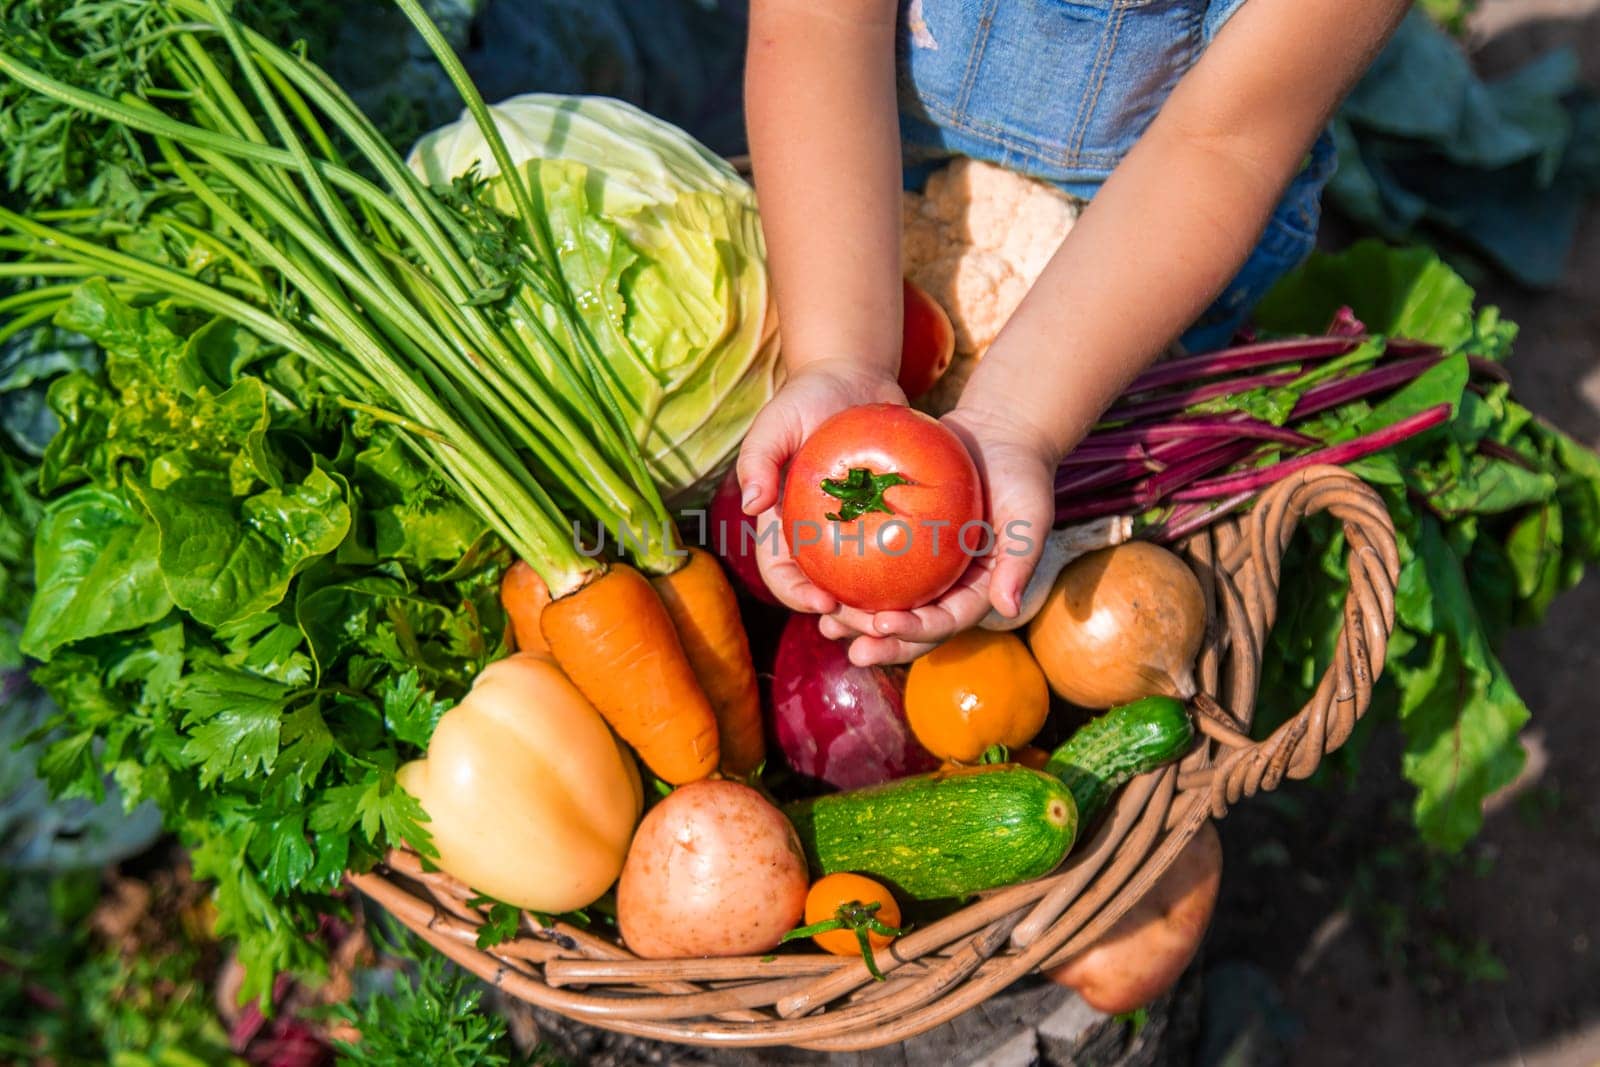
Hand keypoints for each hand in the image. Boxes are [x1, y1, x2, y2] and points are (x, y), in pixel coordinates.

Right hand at [736, 358, 906, 613]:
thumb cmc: (809, 397)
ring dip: (880, 608)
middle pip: (827, 591)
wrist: (856, 376)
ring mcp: (854, 532)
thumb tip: (750, 506)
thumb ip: (758, 459)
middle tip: (873, 624)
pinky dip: (913, 574)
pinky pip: (901, 555)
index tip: (823, 603)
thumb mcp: (777, 420)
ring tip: (906, 618)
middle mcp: (817, 537)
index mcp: (783, 525)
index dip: (796, 596)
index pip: (782, 573)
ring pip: (866, 585)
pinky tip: (937, 585)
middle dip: (846, 618)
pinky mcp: (888, 520)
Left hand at [819, 404, 1059, 664]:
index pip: (944, 623)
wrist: (999, 434)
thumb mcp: (1029, 513)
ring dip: (856, 621)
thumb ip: (1020, 560)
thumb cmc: (1021, 473)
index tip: (882, 625)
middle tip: (845, 641)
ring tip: (826, 625)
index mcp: (976, 591)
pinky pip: (872, 565)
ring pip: (886, 604)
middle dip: (879, 642)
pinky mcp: (902, 544)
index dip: (914, 632)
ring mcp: (924, 569)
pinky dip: (846, 577)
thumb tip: (1007, 610)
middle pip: (910, 627)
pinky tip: (817, 578)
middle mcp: (947, 588)